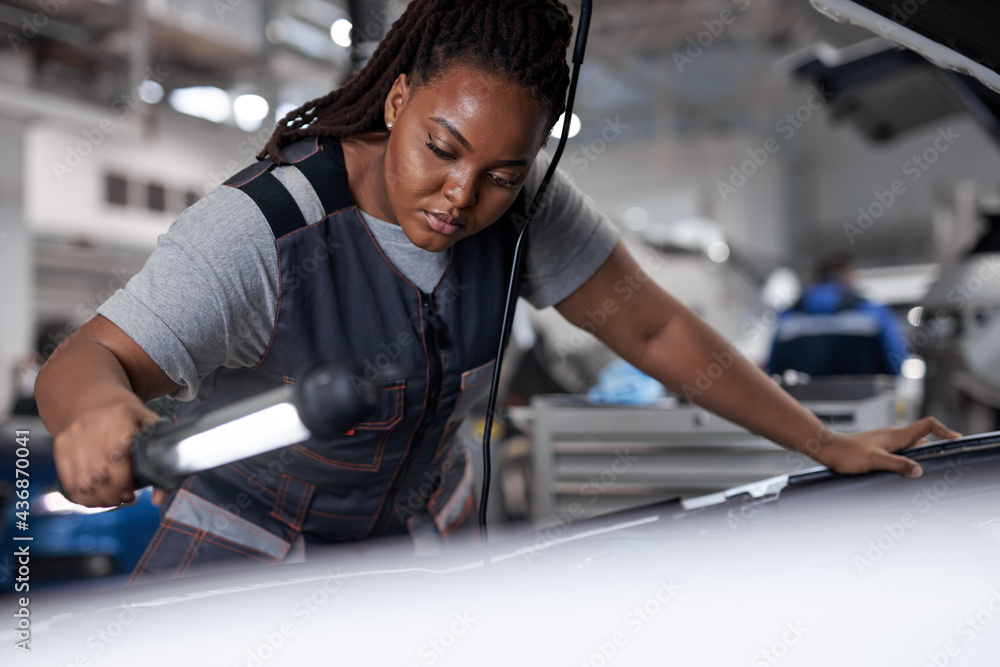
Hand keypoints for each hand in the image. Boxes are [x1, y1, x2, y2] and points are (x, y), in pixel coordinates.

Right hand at [53, 398, 160, 507]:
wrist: (95, 398)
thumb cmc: (130, 417)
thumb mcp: (150, 425)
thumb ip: (164, 459)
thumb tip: (159, 500)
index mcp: (120, 418)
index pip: (119, 462)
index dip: (125, 484)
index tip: (134, 492)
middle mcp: (92, 425)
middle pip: (99, 476)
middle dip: (113, 496)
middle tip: (125, 498)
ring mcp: (74, 435)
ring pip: (82, 483)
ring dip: (98, 499)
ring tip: (113, 499)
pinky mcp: (61, 444)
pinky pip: (68, 480)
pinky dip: (82, 496)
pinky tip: (96, 497)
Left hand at [814, 417, 960, 477]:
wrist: (827, 449)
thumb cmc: (848, 454)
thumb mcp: (875, 461)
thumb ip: (898, 464)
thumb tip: (919, 470)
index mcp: (896, 435)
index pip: (927, 425)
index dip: (944, 430)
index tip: (957, 439)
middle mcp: (893, 435)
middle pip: (923, 437)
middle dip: (937, 446)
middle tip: (949, 458)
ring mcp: (886, 440)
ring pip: (911, 445)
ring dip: (922, 454)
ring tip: (932, 467)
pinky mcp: (879, 447)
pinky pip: (901, 450)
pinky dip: (910, 458)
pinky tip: (907, 469)